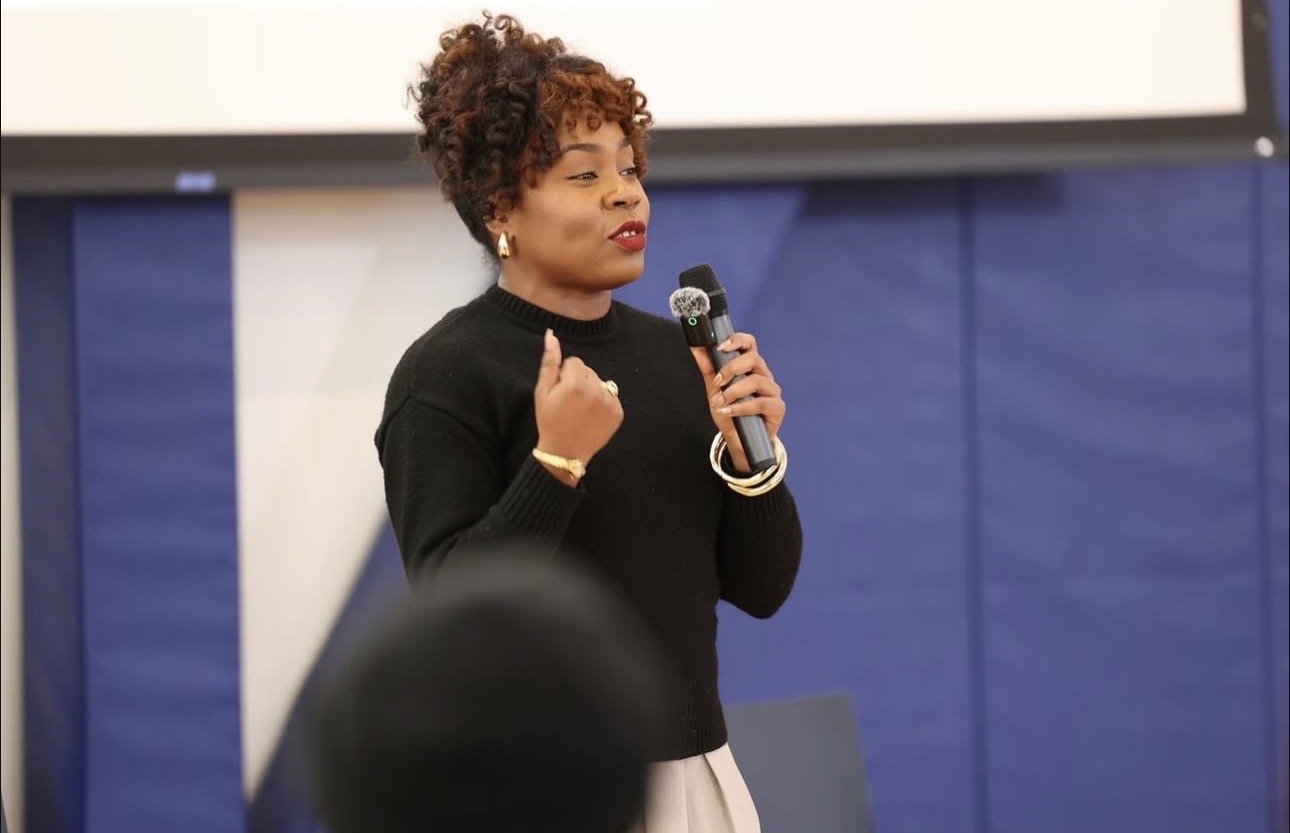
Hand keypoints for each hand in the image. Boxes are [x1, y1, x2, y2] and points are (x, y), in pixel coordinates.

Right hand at [534, 329, 623, 475]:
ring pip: (600, 382)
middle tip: (569, 403)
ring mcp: (610, 402)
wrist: (565, 452)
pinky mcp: (618, 413)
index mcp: (576, 382)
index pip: (574, 362)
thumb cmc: (549, 420)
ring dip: (592, 391)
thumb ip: (549, 361)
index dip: (564, 376)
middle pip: (588, 370)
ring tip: (581, 409)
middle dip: (579, 381)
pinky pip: (611, 395)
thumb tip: (551, 334)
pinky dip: (602, 402)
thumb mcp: (543, 391)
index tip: (561, 393)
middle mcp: (596, 389)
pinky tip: (591, 415)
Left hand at [690, 333, 785, 473]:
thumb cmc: (730, 412)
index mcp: (751, 367)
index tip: (720, 347)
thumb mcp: (715, 389)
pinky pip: (762, 403)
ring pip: (757, 381)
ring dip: (734, 391)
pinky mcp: (777, 408)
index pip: (750, 344)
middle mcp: (764, 376)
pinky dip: (741, 407)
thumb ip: (708, 368)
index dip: (737, 340)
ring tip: (721, 401)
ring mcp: (773, 392)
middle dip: (732, 368)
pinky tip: (728, 411)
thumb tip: (696, 348)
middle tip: (718, 381)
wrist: (738, 439)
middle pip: (754, 359)